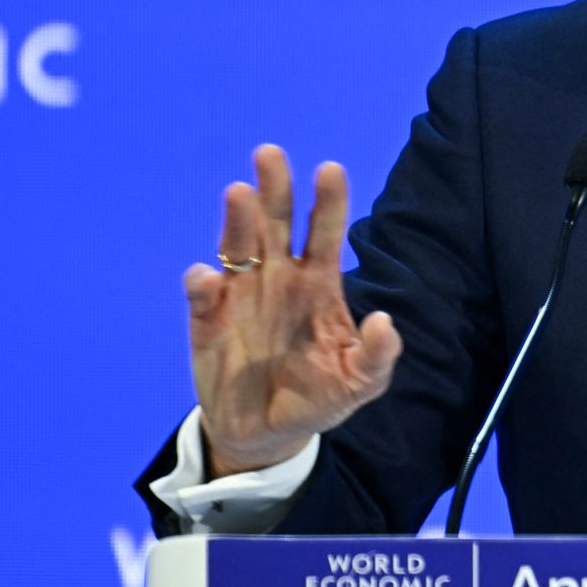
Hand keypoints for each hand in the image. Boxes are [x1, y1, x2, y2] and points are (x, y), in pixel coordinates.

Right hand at [184, 145, 403, 477]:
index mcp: (319, 283)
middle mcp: (279, 277)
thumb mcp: (359, 383)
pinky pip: (203, 294)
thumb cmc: (318, 397)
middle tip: (270, 153)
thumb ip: (377, 356)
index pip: (325, 232)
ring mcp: (241, 295)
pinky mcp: (208, 321)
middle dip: (275, 187)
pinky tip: (207, 276)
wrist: (267, 433)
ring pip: (237, 245)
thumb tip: (384, 321)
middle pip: (276, 222)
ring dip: (236, 219)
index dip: (328, 201)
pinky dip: (202, 282)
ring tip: (239, 193)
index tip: (330, 169)